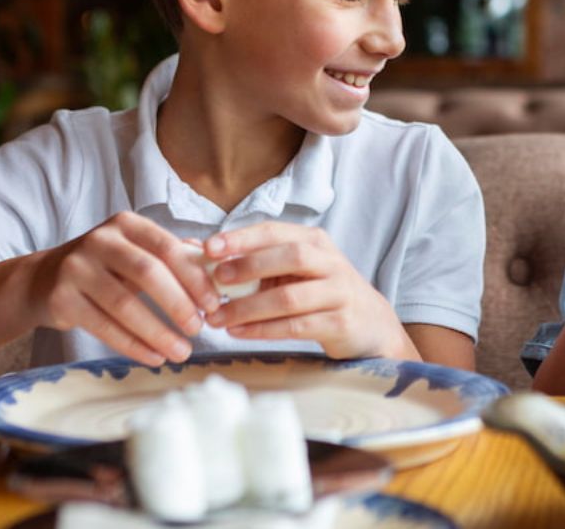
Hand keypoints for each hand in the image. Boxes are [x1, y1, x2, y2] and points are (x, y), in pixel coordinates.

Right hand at [28, 211, 221, 365]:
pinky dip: (133, 345)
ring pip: (125, 304)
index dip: (194, 276)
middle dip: (178, 303)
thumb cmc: (104, 267)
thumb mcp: (135, 252)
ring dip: (157, 332)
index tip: (213, 303)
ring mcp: (76, 269)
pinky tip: (154, 357)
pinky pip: (104, 327)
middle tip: (199, 329)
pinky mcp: (61, 299)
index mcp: (125, 225)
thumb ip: (173, 257)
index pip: (167, 247)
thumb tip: (217, 269)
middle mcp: (99, 241)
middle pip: (147, 273)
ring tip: (181, 351)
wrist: (43, 281)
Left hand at [201, 224, 412, 359]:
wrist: (370, 325)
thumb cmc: (319, 292)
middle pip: (289, 256)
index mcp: (315, 241)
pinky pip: (297, 326)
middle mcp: (330, 261)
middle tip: (215, 281)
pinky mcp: (340, 323)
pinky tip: (239, 332)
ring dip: (249, 308)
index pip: (276, 231)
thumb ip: (249, 260)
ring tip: (218, 318)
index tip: (209, 247)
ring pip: (290, 297)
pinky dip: (263, 330)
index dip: (242, 238)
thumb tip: (194, 250)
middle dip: (248, 267)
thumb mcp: (291, 271)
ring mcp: (338, 292)